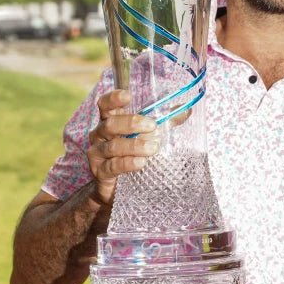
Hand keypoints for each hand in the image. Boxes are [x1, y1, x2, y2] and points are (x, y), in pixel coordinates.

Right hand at [86, 89, 158, 205]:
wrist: (116, 187)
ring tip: (153, 148)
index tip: (128, 95)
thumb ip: (166, 122)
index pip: (105, 105)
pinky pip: (112, 166)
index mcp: (109, 122)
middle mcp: (99, 136)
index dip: (113, 98)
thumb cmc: (132, 155)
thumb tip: (186, 110)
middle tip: (152, 126)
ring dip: (134, 145)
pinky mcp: (100, 172)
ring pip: (113, 146)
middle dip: (131, 123)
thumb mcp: (149, 136)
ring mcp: (97, 154)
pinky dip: (127, 163)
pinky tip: (141, 162)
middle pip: (110, 124)